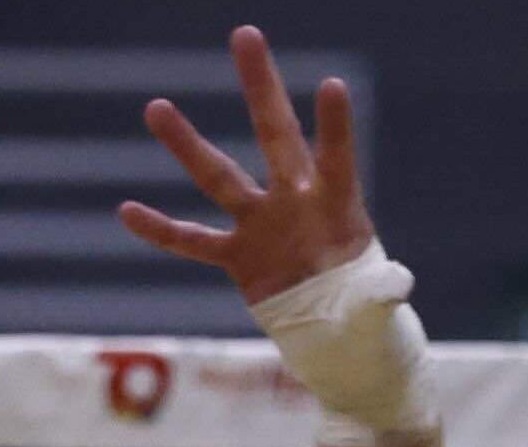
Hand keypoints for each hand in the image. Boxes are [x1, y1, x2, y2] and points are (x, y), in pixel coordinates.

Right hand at [119, 27, 375, 307]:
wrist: (336, 330)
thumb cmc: (364, 309)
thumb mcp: (377, 303)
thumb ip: (384, 291)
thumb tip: (400, 288)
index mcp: (336, 205)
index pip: (335, 158)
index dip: (334, 126)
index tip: (332, 86)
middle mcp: (295, 199)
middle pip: (274, 133)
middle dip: (260, 86)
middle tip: (246, 34)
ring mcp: (261, 224)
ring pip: (218, 176)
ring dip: (186, 144)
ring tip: (156, 107)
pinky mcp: (238, 256)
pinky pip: (192, 241)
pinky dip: (161, 230)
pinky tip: (127, 210)